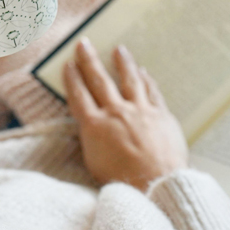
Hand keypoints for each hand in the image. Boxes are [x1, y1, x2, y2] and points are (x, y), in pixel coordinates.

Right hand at [63, 38, 188, 190]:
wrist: (156, 185)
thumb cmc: (123, 182)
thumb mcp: (94, 162)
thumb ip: (91, 138)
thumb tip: (91, 124)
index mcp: (95, 126)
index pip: (79, 95)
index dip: (72, 78)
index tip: (68, 64)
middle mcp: (116, 113)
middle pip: (100, 81)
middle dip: (89, 60)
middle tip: (84, 43)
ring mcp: (140, 111)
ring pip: (129, 79)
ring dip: (122, 63)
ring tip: (118, 49)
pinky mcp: (161, 115)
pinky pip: (152, 91)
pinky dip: (146, 80)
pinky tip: (143, 72)